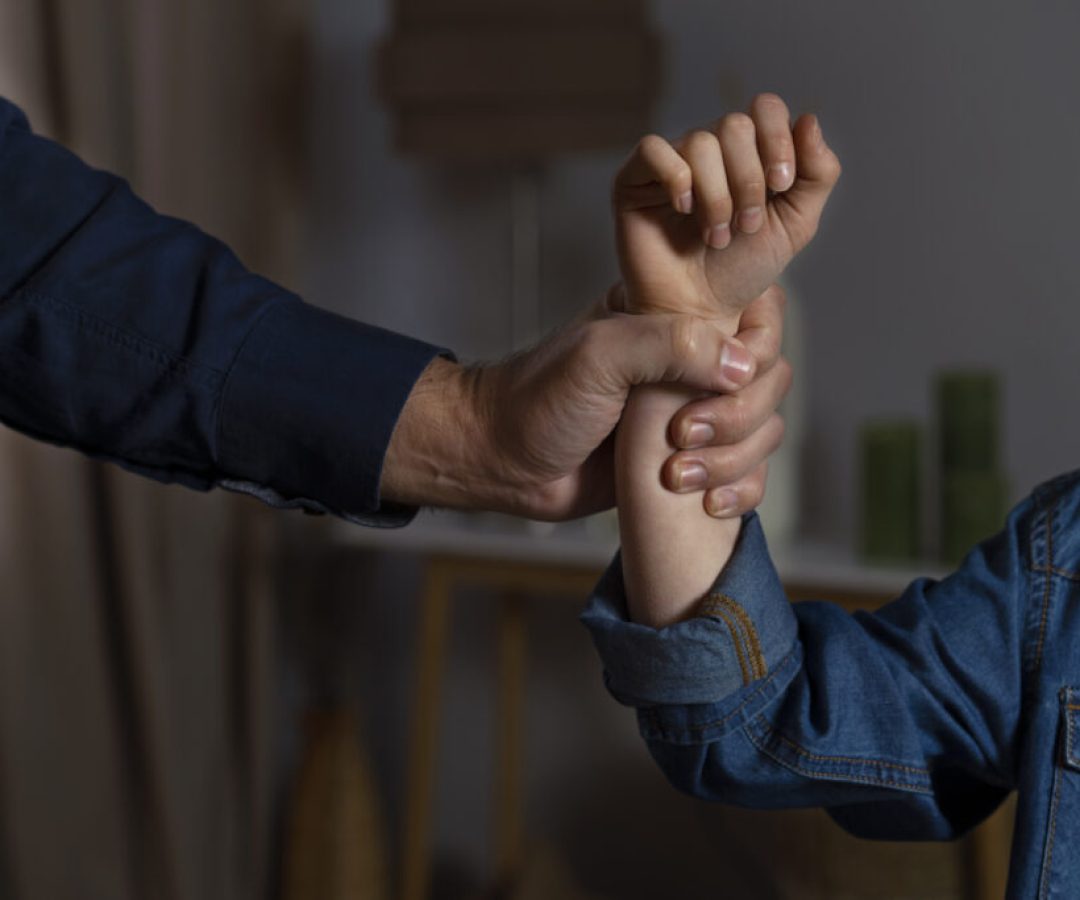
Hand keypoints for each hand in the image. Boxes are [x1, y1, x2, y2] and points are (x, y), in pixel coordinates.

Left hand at [379, 287, 787, 520]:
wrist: (505, 462)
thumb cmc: (539, 400)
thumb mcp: (599, 355)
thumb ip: (670, 345)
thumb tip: (742, 366)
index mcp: (675, 318)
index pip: (757, 315)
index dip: (755, 349)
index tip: (720, 379)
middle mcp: (693, 362)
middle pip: (770, 378)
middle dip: (738, 416)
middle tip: (683, 434)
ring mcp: (694, 413)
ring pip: (764, 429)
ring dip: (734, 459)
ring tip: (676, 475)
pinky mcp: (691, 461)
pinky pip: (748, 473)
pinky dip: (741, 490)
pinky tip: (708, 503)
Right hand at [612, 93, 840, 324]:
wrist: (699, 312)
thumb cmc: (741, 271)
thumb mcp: (795, 225)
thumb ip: (817, 175)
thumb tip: (809, 119)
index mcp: (748, 152)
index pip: (765, 109)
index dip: (777, 140)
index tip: (780, 185)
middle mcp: (709, 150)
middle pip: (735, 125)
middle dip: (748, 180)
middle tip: (746, 226)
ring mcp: (671, 162)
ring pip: (700, 143)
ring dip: (717, 196)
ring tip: (716, 237)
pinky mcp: (634, 179)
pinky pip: (653, 150)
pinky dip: (676, 179)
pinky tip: (683, 211)